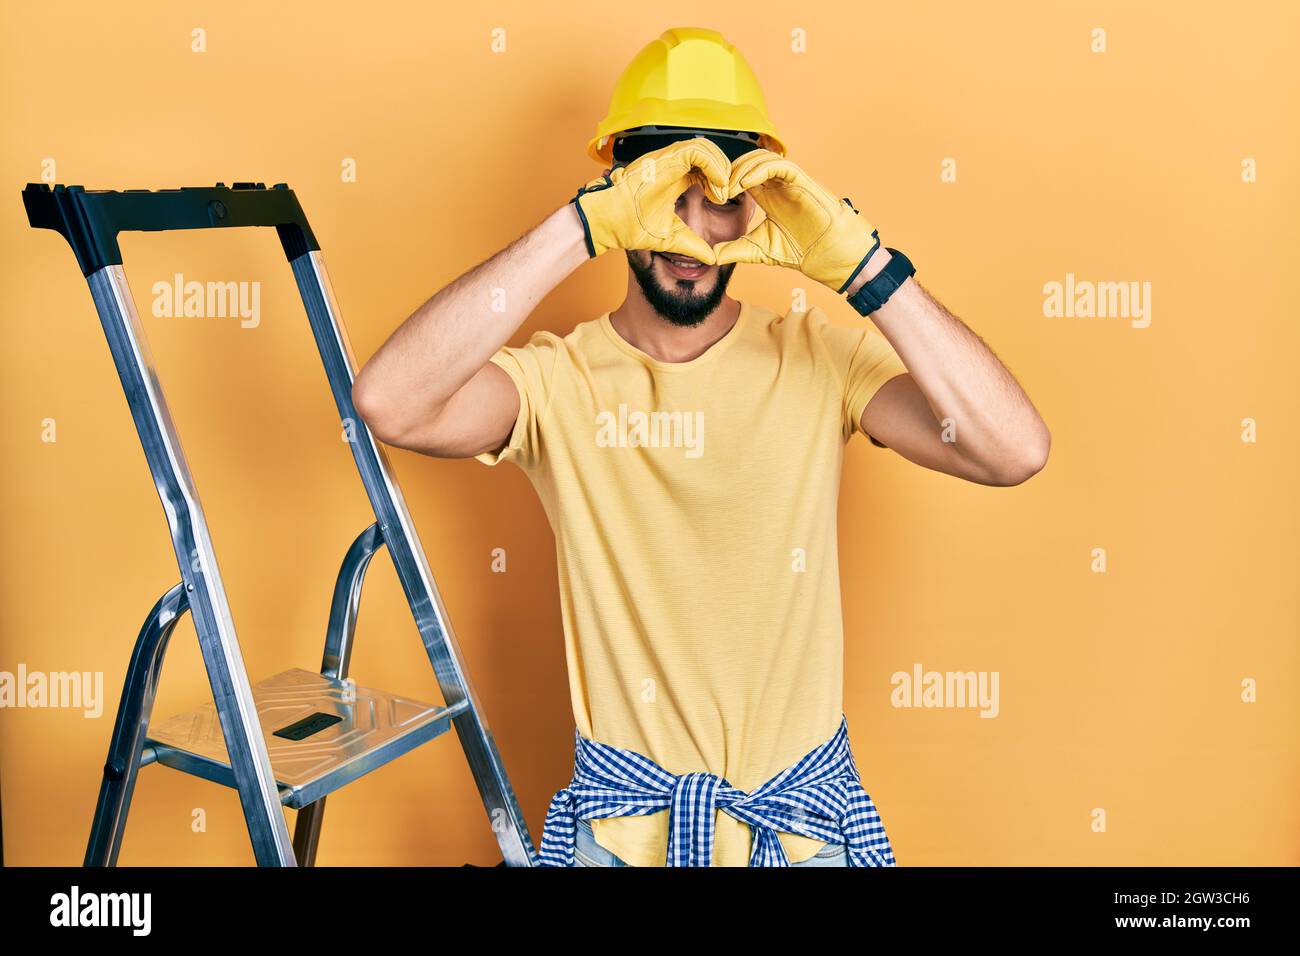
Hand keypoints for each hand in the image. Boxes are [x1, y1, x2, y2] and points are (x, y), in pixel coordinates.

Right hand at [570, 137, 730, 261]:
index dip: (719, 181)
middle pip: (709, 155)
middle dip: (723, 172)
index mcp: (674, 178)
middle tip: (726, 194)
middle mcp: (672, 164)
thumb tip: (710, 258)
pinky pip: (698, 150)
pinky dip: (712, 165)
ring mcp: (668, 159)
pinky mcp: (665, 159)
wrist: (607, 222)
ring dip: (720, 168)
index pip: (705, 169)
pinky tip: (716, 186)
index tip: (722, 200)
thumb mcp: (671, 238)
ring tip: (722, 192)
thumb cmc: (628, 226)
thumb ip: (691, 245)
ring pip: (706, 147)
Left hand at [712, 150, 879, 292]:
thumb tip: (710, 257)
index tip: (710, 195)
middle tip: (715, 189)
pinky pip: (780, 165)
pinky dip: (760, 170)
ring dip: (741, 169)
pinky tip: (745, 184)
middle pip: (748, 162)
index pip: (741, 176)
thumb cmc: (800, 251)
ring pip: (762, 158)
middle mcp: (777, 185)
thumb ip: (736, 250)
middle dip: (729, 171)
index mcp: (766, 196)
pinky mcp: (803, 182)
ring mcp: (790, 182)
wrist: (828, 257)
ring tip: (727, 188)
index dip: (724, 180)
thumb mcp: (759, 250)